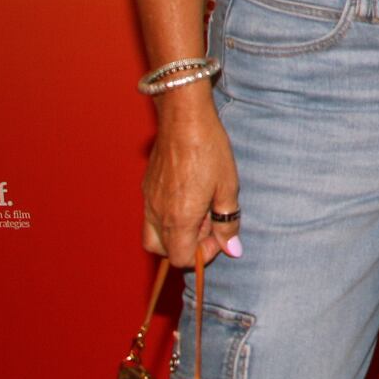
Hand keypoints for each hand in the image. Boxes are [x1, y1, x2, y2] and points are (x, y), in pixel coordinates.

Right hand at [142, 97, 240, 266]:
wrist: (184, 119)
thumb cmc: (209, 150)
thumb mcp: (227, 187)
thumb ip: (227, 221)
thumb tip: (232, 249)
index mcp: (178, 219)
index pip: (181, 259)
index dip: (203, 254)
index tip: (218, 235)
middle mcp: (157, 214)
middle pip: (163, 251)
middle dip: (186, 245)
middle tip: (207, 223)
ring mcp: (148, 200)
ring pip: (153, 235)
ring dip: (174, 233)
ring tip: (197, 209)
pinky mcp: (146, 187)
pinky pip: (151, 215)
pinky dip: (167, 217)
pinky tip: (187, 194)